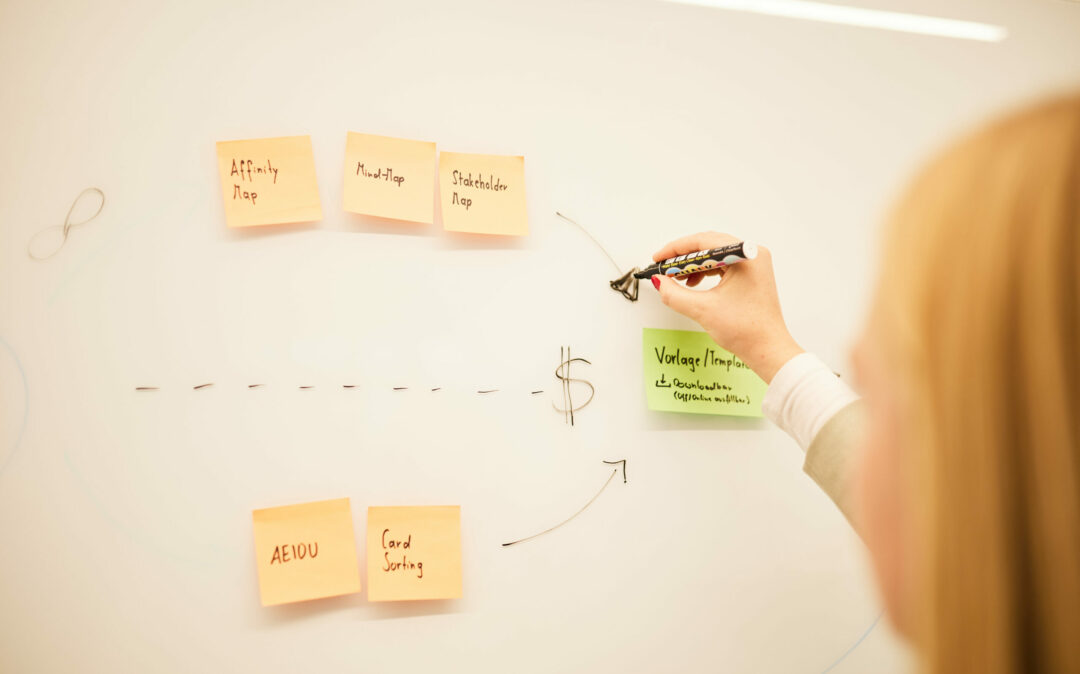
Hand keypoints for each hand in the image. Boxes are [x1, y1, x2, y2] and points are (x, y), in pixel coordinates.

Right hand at [651, 232, 802, 382]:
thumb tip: (660, 282)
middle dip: (684, 257)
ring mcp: (754, 265)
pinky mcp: (751, 276)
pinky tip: (693, 283)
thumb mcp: (703, 310)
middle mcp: (753, 255)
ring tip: (676, 278)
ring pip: (715, 256)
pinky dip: (706, 272)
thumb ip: (675, 294)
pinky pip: (723, 266)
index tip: (659, 258)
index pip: (704, 242)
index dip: (676, 249)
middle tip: (664, 267)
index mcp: (747, 256)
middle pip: (710, 245)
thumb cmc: (747, 331)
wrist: (767, 349)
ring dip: (693, 265)